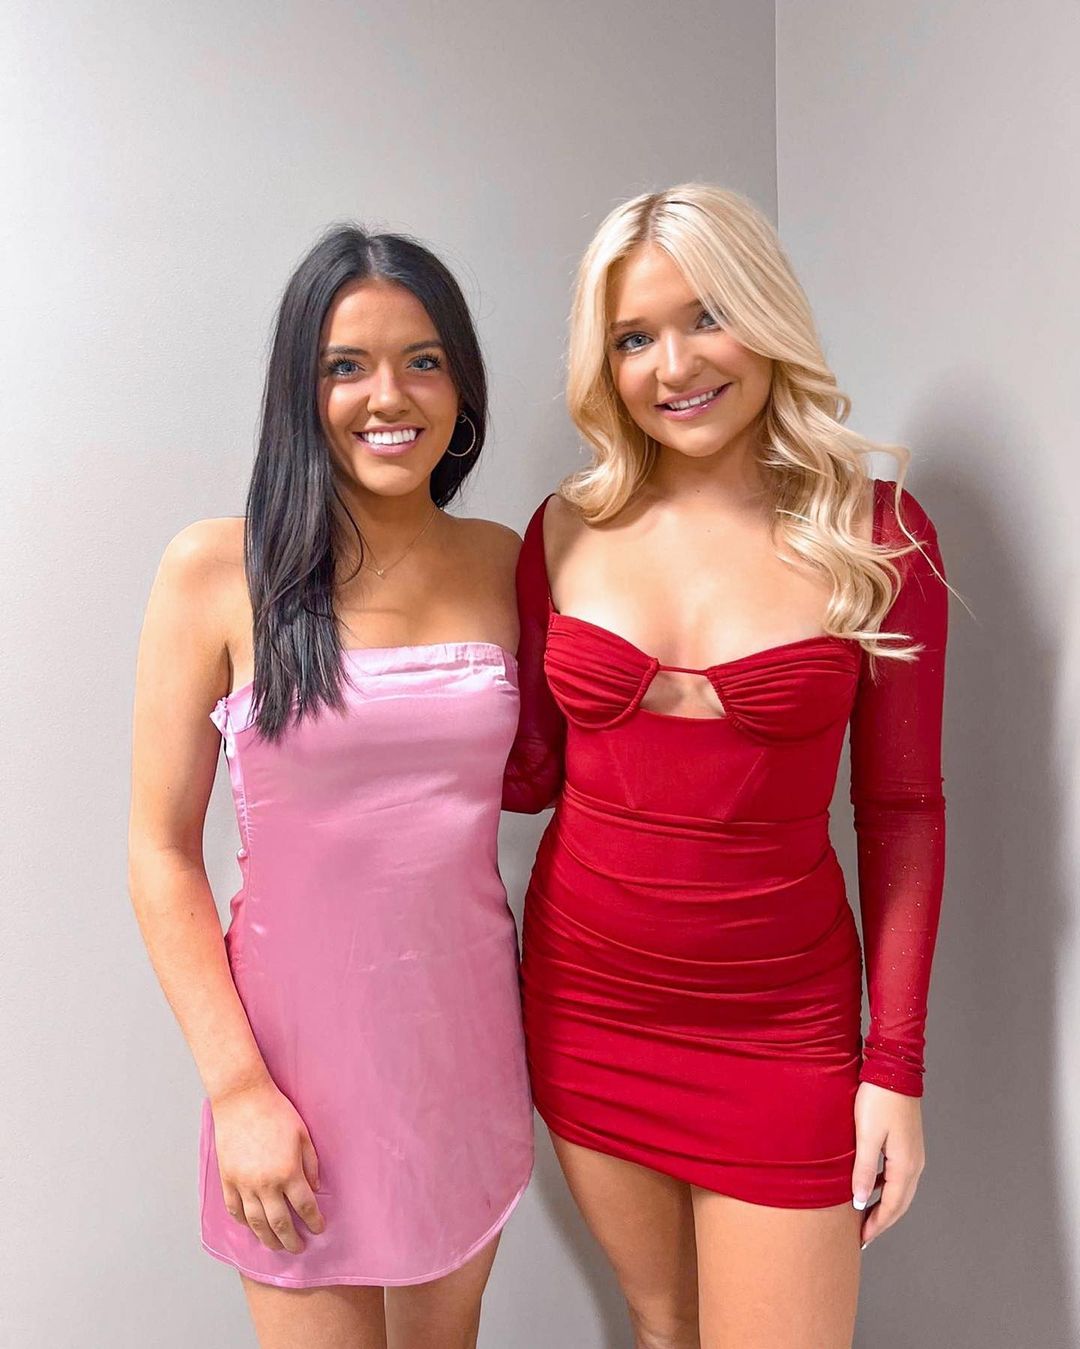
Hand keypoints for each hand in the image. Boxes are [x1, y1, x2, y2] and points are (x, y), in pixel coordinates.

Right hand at [210, 1078, 325, 1253]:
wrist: (242, 1099)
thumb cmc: (276, 1112)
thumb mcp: (303, 1134)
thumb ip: (311, 1163)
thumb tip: (315, 1187)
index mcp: (288, 1172)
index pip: (305, 1207)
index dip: (314, 1221)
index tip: (319, 1228)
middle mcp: (265, 1184)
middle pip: (280, 1223)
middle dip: (292, 1240)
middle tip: (299, 1248)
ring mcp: (243, 1184)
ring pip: (256, 1223)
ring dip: (267, 1239)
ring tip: (276, 1246)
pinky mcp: (227, 1180)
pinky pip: (235, 1210)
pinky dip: (243, 1223)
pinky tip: (251, 1227)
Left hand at [851, 1081, 924, 1249]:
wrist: (894, 1069)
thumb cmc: (878, 1099)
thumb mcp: (866, 1136)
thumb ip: (864, 1171)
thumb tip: (861, 1202)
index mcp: (906, 1165)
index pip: (892, 1206)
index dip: (877, 1225)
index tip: (861, 1239)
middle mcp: (915, 1163)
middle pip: (900, 1202)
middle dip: (882, 1220)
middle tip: (863, 1235)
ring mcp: (914, 1153)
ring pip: (900, 1190)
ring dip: (885, 1205)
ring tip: (865, 1215)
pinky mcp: (908, 1143)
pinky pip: (898, 1175)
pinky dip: (887, 1187)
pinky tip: (873, 1186)